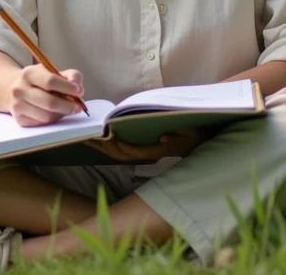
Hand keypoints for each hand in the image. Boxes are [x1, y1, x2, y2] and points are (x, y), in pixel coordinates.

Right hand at [8, 64, 84, 126]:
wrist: (18, 90)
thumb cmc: (42, 80)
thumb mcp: (55, 72)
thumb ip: (71, 76)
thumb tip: (79, 90)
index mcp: (29, 73)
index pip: (50, 81)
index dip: (67, 87)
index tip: (79, 91)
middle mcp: (20, 89)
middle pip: (49, 102)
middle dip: (67, 106)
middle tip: (78, 107)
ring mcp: (18, 106)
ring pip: (46, 116)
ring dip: (61, 114)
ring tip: (66, 108)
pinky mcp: (19, 119)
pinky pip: (42, 123)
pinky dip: (53, 119)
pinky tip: (55, 113)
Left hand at [85, 126, 214, 162]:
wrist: (203, 138)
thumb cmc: (196, 132)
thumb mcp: (193, 132)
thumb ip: (180, 135)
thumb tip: (163, 136)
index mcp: (158, 150)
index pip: (133, 152)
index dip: (119, 145)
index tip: (106, 135)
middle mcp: (149, 153)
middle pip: (120, 154)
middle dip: (102, 147)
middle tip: (83, 136)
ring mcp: (145, 151)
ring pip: (119, 153)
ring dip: (103, 146)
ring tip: (85, 137)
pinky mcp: (144, 148)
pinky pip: (123, 149)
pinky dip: (110, 144)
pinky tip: (100, 136)